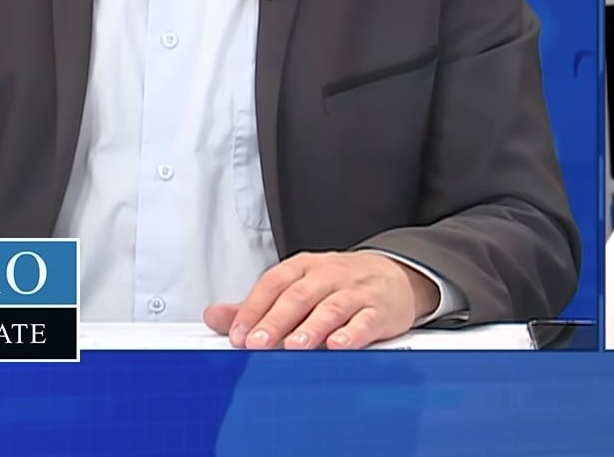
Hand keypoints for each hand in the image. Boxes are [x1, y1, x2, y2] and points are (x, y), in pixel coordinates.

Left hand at [202, 251, 439, 350]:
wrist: (397, 276)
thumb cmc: (342, 284)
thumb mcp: (299, 285)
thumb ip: (258, 305)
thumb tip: (215, 317)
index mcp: (306, 267)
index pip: (274, 283)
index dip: (254, 308)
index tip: (238, 333)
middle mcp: (330, 275)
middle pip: (299, 295)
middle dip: (277, 321)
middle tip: (258, 343)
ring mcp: (356, 292)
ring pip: (331, 307)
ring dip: (311, 327)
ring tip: (295, 345)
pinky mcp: (380, 310)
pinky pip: (365, 321)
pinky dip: (351, 333)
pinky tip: (339, 345)